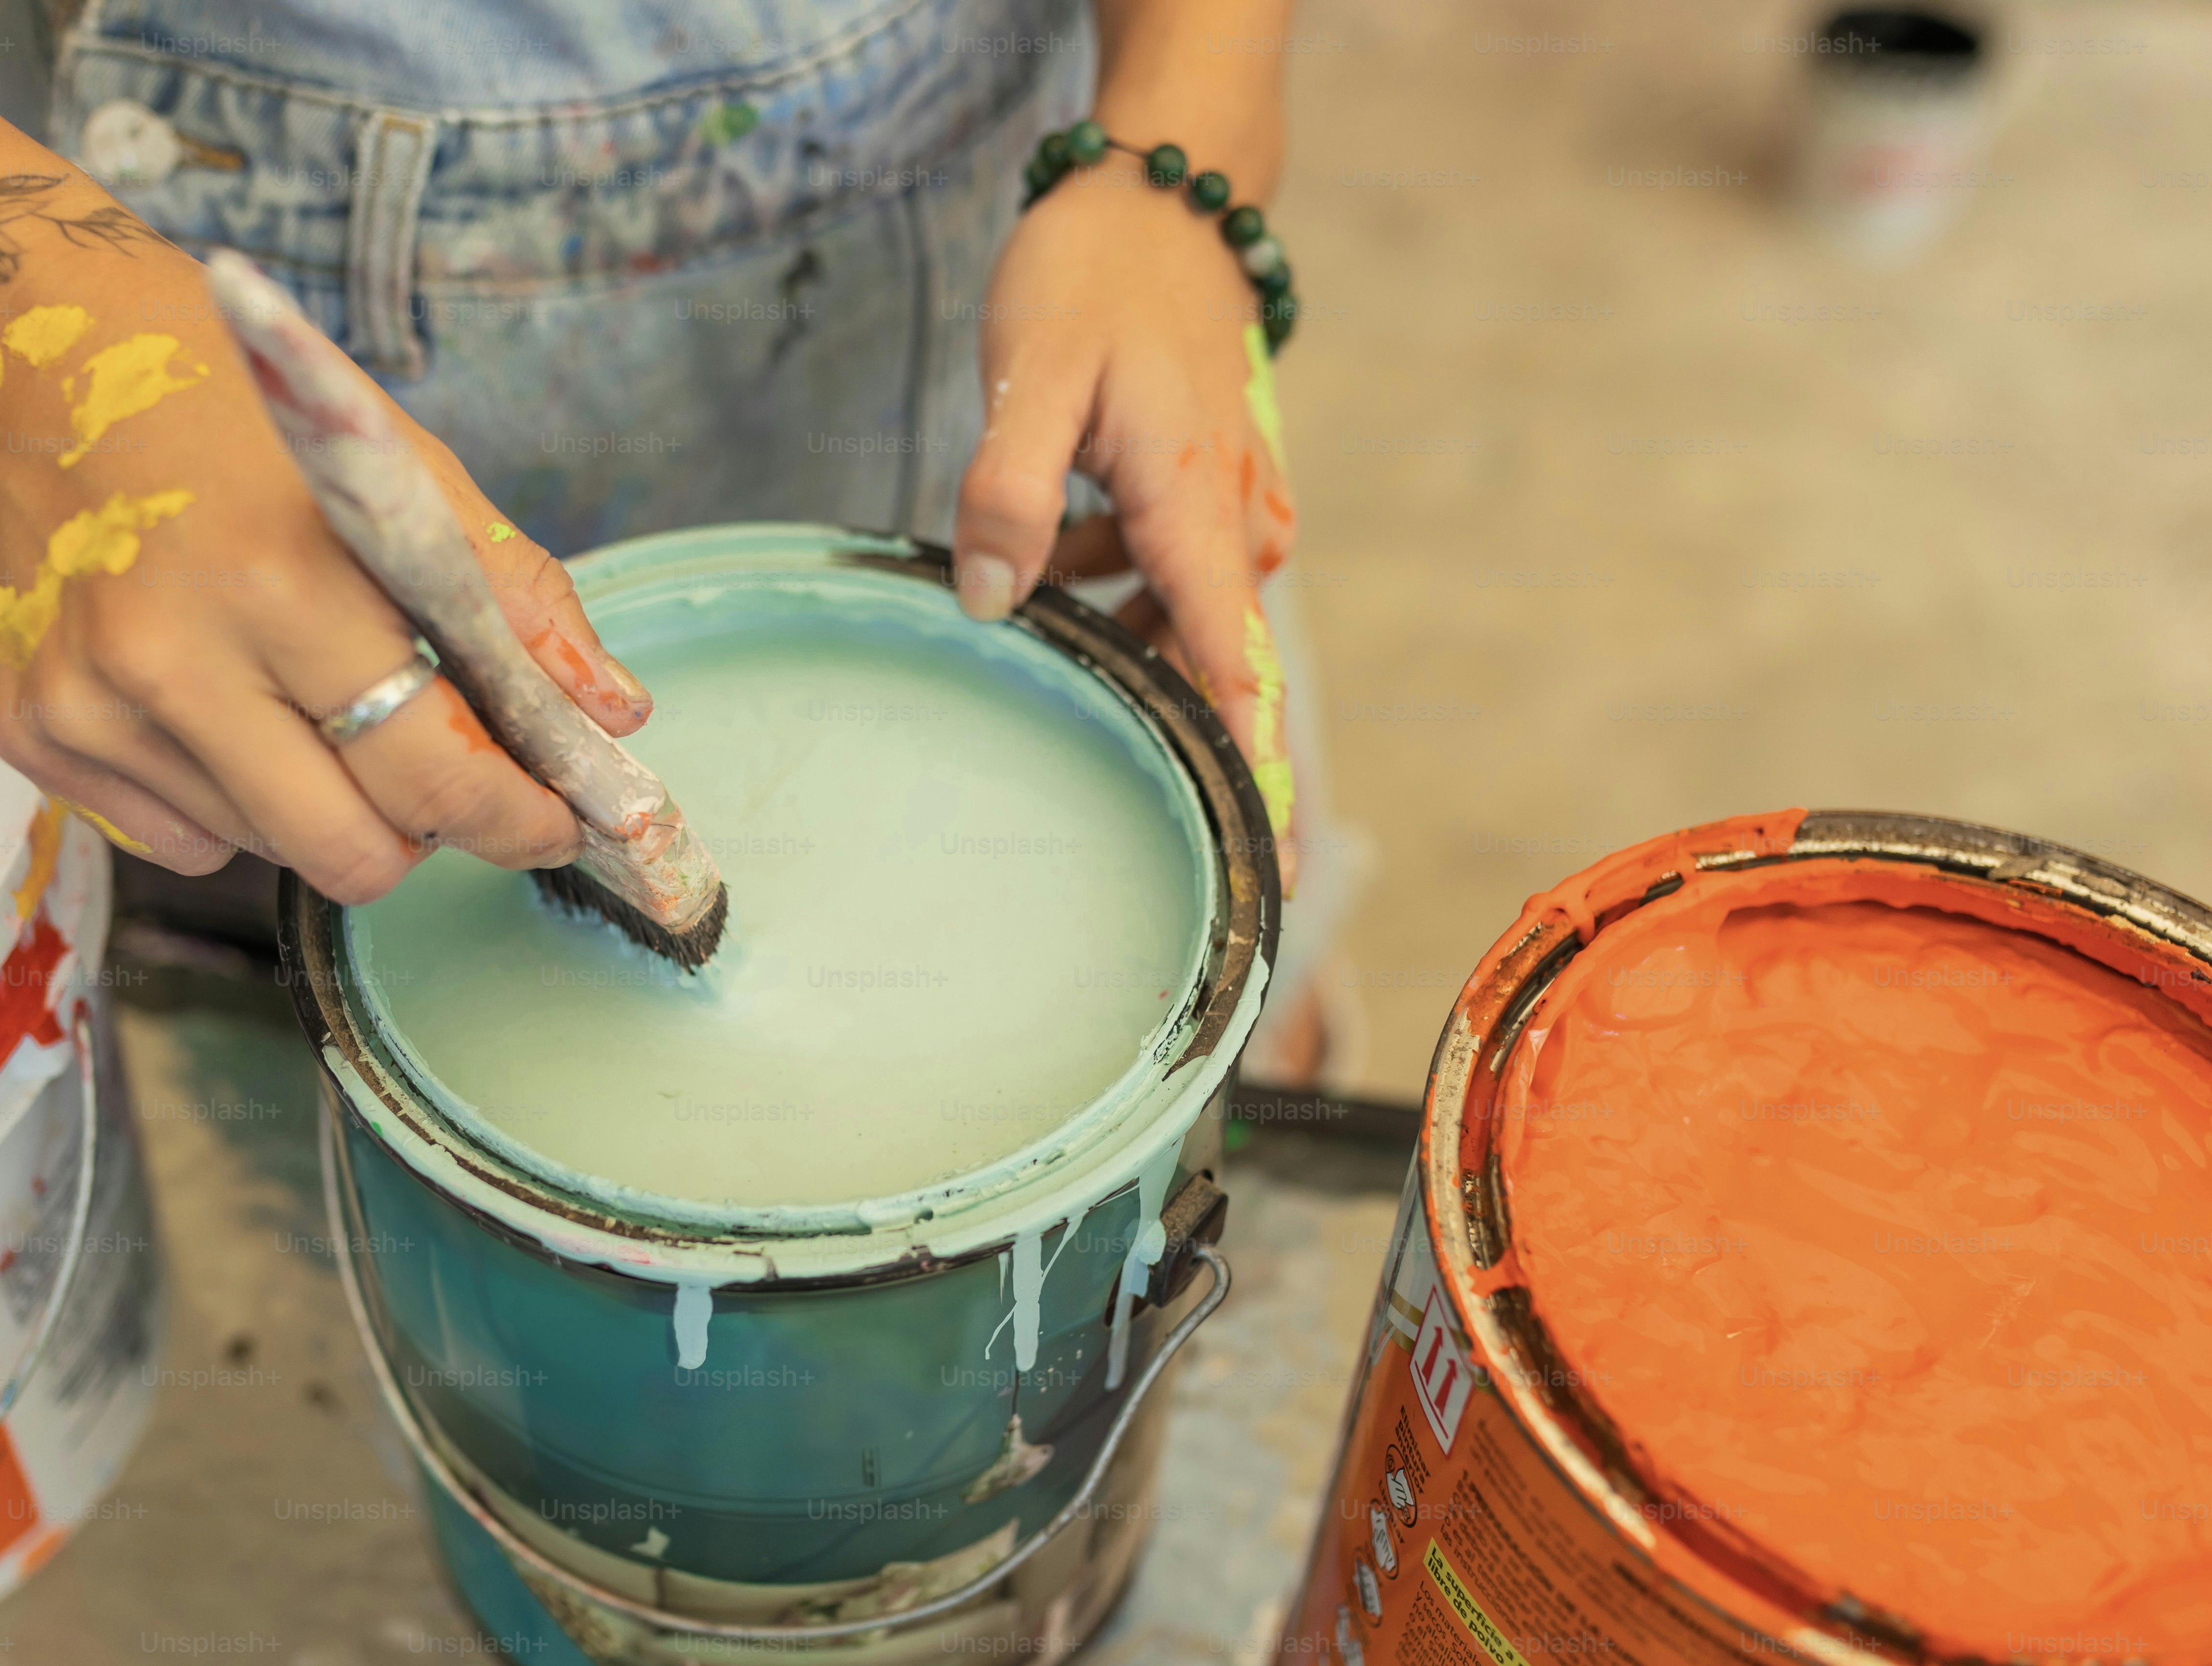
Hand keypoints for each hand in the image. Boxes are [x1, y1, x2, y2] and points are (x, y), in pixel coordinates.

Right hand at [0, 275, 650, 901]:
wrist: (32, 351)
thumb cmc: (230, 402)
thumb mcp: (398, 464)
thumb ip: (514, 598)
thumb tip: (613, 714)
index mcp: (283, 585)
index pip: (433, 777)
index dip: (516, 820)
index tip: (557, 822)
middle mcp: (172, 660)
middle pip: (349, 853)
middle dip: (424, 833)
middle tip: (445, 778)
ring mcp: (92, 706)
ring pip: (268, 852)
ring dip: (323, 806)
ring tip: (309, 698)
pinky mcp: (32, 731)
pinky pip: (179, 838)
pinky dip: (231, 801)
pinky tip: (222, 703)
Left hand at [952, 164, 1300, 888]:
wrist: (1160, 200)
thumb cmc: (1095, 284)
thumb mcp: (1028, 380)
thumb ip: (1006, 495)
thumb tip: (992, 604)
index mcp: (1191, 509)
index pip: (1233, 666)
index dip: (1255, 768)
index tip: (1276, 861)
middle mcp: (1229, 523)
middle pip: (1212, 660)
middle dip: (1173, 724)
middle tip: (1121, 798)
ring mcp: (1230, 508)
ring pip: (1182, 617)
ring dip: (1117, 632)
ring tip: (1036, 607)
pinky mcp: (1215, 492)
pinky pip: (1174, 575)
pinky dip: (1118, 586)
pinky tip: (1053, 559)